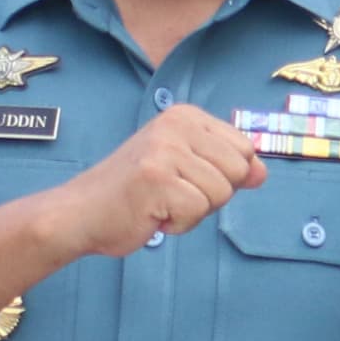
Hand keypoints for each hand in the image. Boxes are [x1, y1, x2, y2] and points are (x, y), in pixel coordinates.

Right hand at [44, 107, 265, 258]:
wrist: (77, 214)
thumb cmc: (134, 193)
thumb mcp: (186, 169)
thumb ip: (226, 166)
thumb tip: (262, 172)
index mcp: (185, 116)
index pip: (245, 149)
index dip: (222, 175)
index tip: (183, 177)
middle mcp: (175, 126)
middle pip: (238, 171)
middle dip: (211, 194)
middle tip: (169, 193)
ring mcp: (164, 151)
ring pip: (221, 194)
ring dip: (192, 211)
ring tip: (158, 202)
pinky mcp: (156, 179)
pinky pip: (197, 211)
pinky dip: (177, 224)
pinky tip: (150, 214)